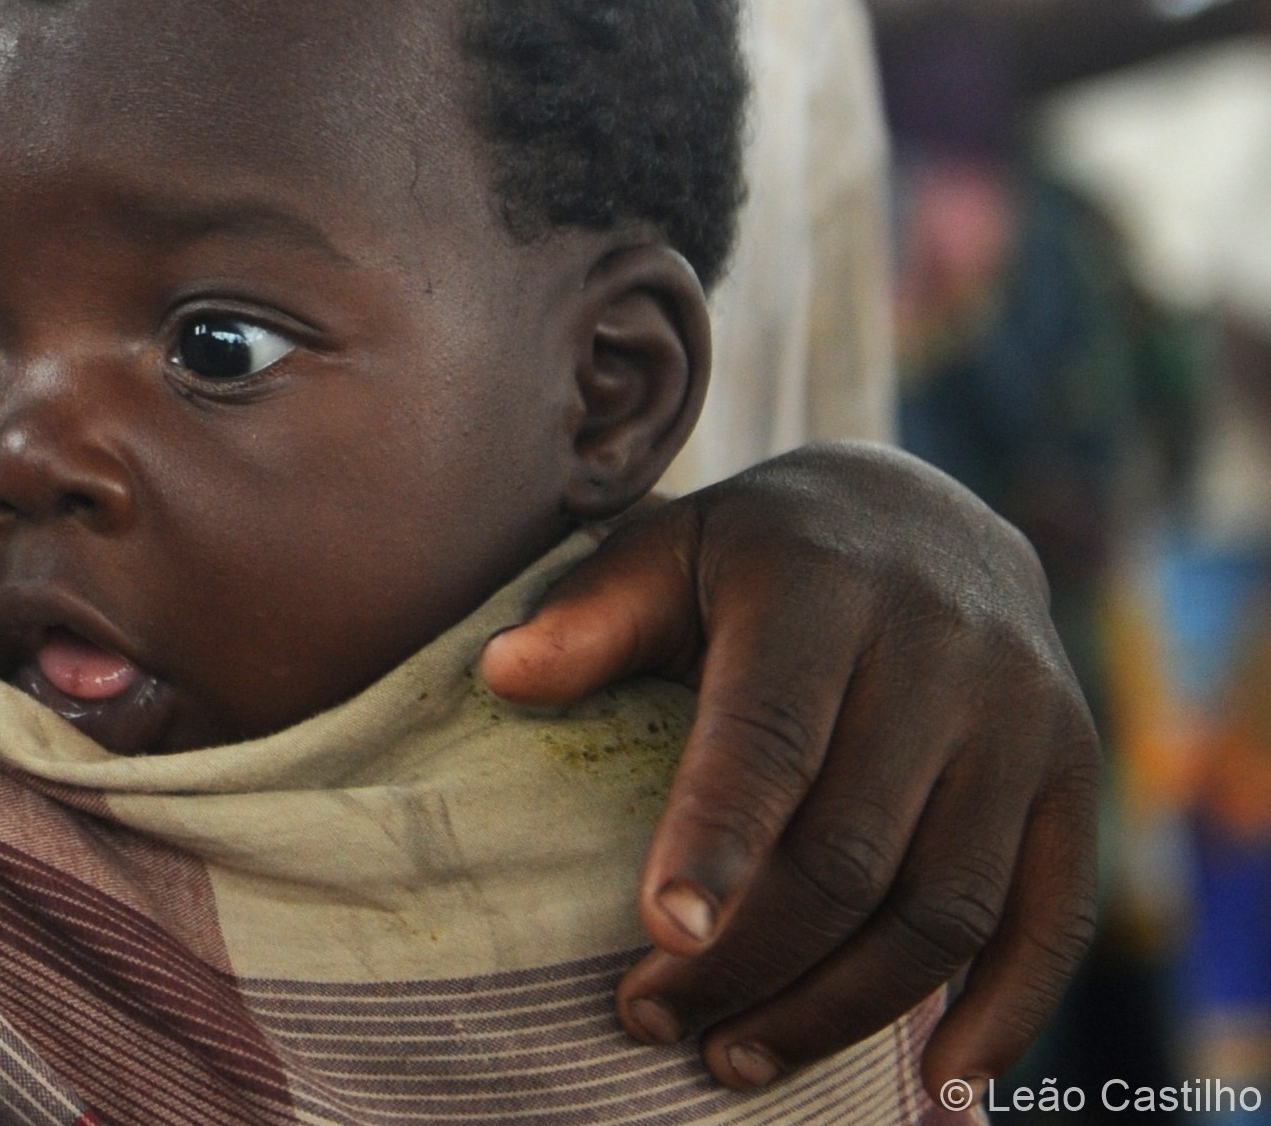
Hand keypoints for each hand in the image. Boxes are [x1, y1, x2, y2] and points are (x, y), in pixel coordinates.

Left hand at [480, 440, 1097, 1095]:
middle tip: (651, 1017)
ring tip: (735, 1058)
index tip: (662, 930)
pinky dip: (1004, 1016)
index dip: (718, 834)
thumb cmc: (758, 558)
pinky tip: (937, 1090)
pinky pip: (1051, 917)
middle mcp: (943, 651)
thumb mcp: (670, 550)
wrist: (924, 514)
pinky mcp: (1076, 777)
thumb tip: (506, 676)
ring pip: (943, 905)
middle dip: (749, 956)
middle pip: (851, 846)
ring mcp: (1025, 719)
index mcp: (823, 588)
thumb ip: (594, 616)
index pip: (773, 730)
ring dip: (841, 1007)